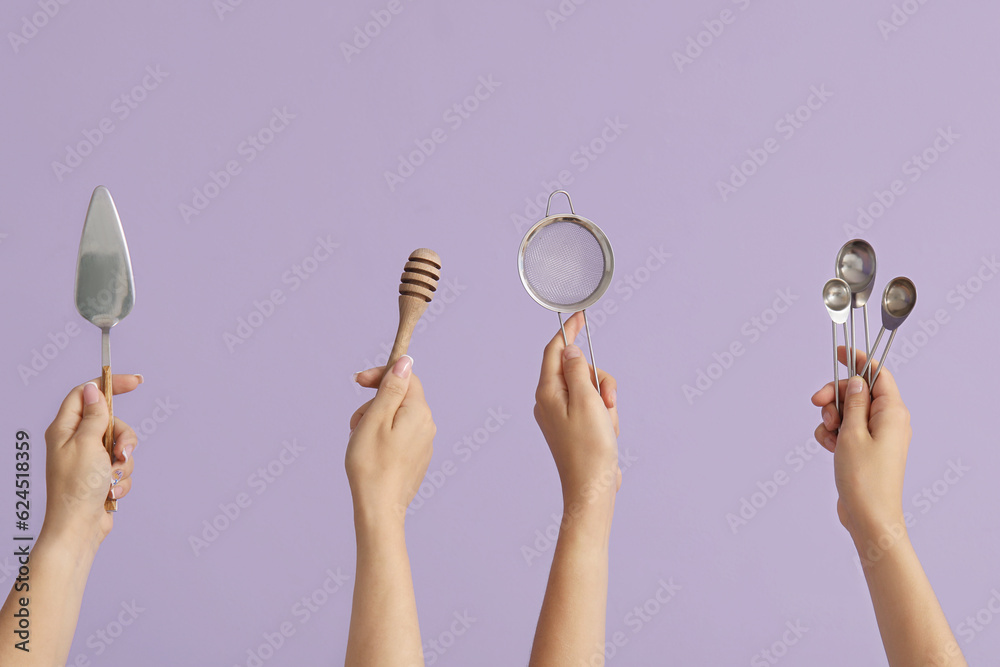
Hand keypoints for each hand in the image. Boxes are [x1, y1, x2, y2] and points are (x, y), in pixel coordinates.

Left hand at [42, 375, 142, 553]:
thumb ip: (94, 415)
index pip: (87, 393)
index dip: (109, 384)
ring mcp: (90, 459)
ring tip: (113, 478)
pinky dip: (122, 479)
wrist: (79, 528)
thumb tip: (93, 389)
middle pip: (111, 421)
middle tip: (121, 452)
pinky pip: (123, 466)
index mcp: (65, 429)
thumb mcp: (87, 444)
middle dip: (124, 437)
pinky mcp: (101, 475)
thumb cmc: (77, 488)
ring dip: (124, 462)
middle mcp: (76, 441)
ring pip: (121, 445)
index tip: (135, 382)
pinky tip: (111, 491)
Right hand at [347, 356, 435, 524]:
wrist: (379, 508)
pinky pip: (398, 436)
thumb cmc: (372, 463)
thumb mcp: (376, 418)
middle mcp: (427, 425)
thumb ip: (391, 388)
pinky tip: (369, 453)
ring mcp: (424, 443)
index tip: (357, 381)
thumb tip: (405, 363)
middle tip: (355, 423)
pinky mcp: (417, 457)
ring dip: (374, 421)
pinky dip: (381, 437)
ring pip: (396, 418)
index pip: (405, 378)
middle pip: (398, 398)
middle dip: (373, 404)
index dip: (381, 375)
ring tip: (359, 440)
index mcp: (419, 412)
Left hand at [534, 312, 619, 507]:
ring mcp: (562, 415)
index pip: (554, 351)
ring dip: (605, 402)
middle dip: (599, 381)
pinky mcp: (575, 427)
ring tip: (607, 424)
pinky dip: (605, 416)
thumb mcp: (586, 401)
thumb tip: (569, 349)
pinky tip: (607, 434)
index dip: (568, 331)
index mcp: (547, 392)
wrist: (593, 489)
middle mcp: (550, 401)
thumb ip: (577, 371)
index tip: (581, 316)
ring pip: (590, 389)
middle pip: (578, 370)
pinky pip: (594, 408)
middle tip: (607, 401)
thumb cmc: (590, 449)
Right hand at [811, 347, 910, 541]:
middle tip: (818, 403)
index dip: (858, 360)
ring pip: (848, 412)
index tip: (839, 352)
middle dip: (835, 396)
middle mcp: (888, 421)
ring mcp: (877, 437)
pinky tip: (829, 447)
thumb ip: (853, 402)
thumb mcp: (853, 433)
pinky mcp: (865, 450)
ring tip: (829, 436)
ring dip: (831, 418)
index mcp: (892, 412)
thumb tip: (856, 381)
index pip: (878, 374)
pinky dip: (833, 434)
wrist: (869, 516)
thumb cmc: (865, 478)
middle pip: (857, 392)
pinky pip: (845, 431)